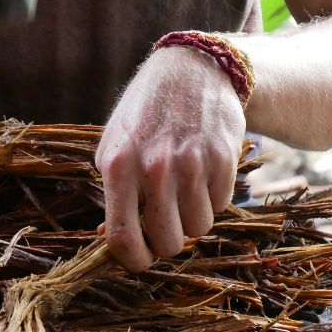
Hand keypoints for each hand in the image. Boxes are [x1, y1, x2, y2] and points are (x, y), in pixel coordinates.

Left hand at [95, 46, 246, 271]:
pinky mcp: (223, 158)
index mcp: (118, 167)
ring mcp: (192, 163)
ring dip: (192, 218)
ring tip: (182, 191)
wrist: (191, 70)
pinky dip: (213, 198)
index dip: (133, 260)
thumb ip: (112, 193)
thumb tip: (108, 239)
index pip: (123, 237)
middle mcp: (154, 168)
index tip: (140, 261)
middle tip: (164, 223)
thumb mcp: (114, 147)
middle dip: (167, 241)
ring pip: (198, 228)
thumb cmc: (144, 115)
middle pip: (168, 242)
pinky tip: (202, 173)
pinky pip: (222, 205)